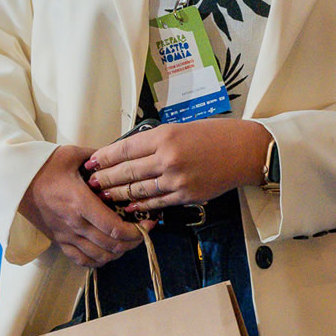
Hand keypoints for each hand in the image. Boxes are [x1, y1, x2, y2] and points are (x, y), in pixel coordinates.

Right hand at [18, 145, 147, 268]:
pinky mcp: (59, 240)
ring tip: (128, 240)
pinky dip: (99, 260)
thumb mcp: (73, 155)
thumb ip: (99, 157)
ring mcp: (65, 235)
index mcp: (79, 202)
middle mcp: (74, 223)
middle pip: (111, 245)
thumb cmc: (44, 165)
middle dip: (133, 241)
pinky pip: (81, 260)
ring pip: (99, 256)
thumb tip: (120, 157)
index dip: (136, 231)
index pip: (114, 228)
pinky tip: (108, 251)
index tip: (148, 223)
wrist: (15, 179)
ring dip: (118, 252)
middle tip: (144, 231)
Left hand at [84, 118, 271, 212]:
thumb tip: (128, 154)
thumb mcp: (180, 128)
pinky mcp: (186, 196)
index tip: (91, 162)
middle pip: (126, 172)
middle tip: (91, 183)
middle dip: (105, 179)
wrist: (244, 151)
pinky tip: (130, 207)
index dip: (104, 157)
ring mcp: (177, 179)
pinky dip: (141, 206)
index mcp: (165, 136)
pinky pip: (157, 203)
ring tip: (104, 197)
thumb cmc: (214, 135)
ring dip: (118, 195)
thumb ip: (154, 141)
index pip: (124, 149)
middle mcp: (168, 158)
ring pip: (138, 191)